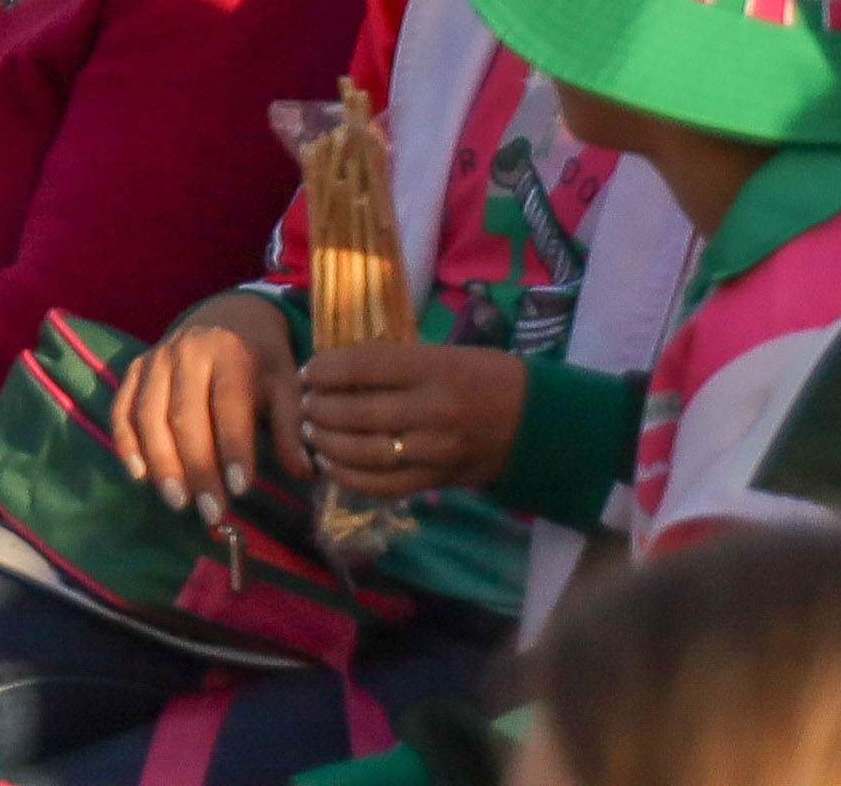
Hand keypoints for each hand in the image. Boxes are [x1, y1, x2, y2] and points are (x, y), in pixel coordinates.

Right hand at [108, 292, 292, 508]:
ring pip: (149, 414)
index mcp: (231, 350)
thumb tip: (305, 472)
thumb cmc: (261, 356)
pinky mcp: (136, 368)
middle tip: (211, 511)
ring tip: (178, 502)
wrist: (230, 312)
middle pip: (185, 415)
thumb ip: (291, 424)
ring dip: (161, 462)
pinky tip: (138, 474)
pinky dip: (125, 441)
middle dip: (197, 467)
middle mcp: (188, 351)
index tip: (241, 489)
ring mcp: (157, 358)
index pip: (229, 403)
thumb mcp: (286, 381)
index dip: (234, 446)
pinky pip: (122, 407)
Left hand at [287, 337, 522, 508]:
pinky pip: (383, 486)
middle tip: (303, 403)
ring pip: (365, 452)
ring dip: (328, 444)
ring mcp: (433, 450)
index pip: (366, 366)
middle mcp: (433, 410)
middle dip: (320, 409)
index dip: (329, 369)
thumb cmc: (490, 376)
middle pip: (359, 412)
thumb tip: (345, 368)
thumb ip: (401, 363)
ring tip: (310, 433)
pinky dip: (350, 478)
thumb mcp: (449, 354)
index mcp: (436, 369)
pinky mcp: (435, 481)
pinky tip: (332, 465)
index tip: (309, 370)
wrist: (538, 424)